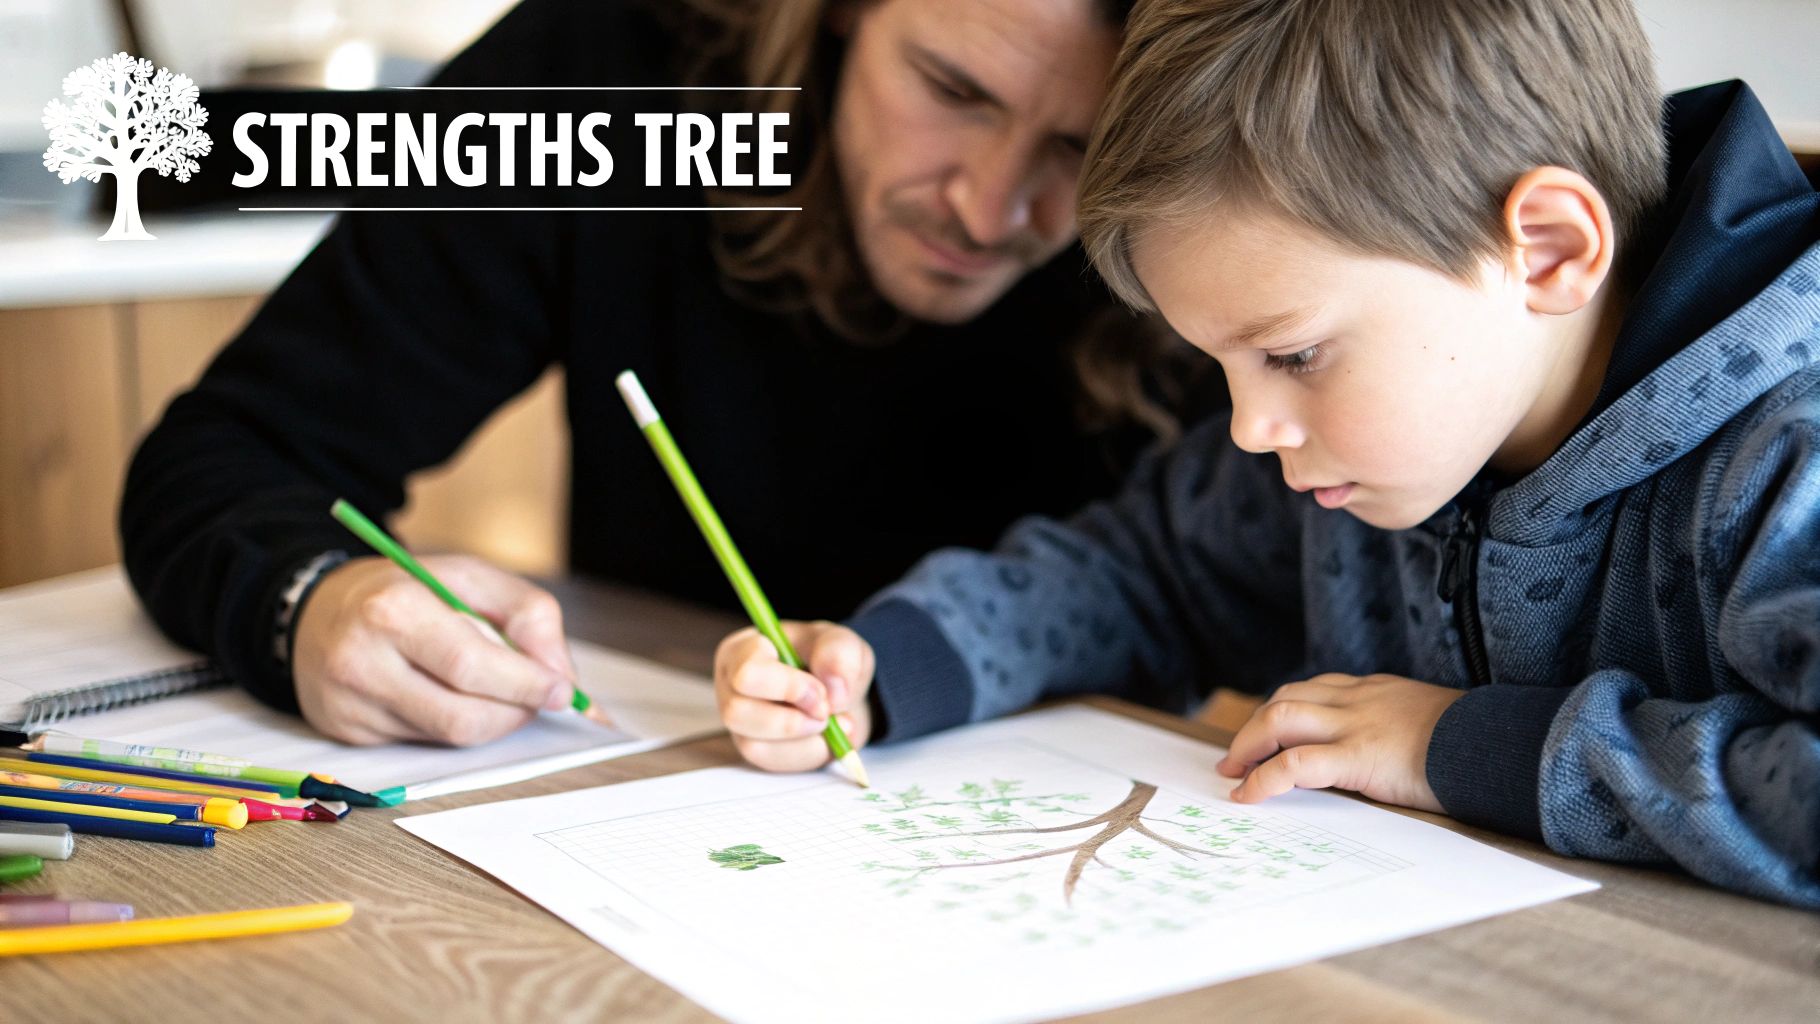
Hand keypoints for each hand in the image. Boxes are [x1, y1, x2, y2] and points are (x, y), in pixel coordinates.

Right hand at [292, 555, 577, 745]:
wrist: (317, 612)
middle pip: (463, 716)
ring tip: (501, 692)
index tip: (563, 690)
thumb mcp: (469, 577)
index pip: (471, 666)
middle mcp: (363, 661)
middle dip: (517, 711)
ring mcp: (352, 705)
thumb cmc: (405, 591)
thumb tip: (560, 675)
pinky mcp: (348, 734)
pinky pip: (426, 742)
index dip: (526, 684)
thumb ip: (528, 614)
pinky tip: (450, 697)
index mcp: (393, 610)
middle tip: (540, 697)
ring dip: (493, 721)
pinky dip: (455, 725)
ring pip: (449, 738)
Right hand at [715, 620, 873, 771]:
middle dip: (790, 721)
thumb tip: (833, 692)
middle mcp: (729, 686)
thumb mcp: (842, 643)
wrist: (837, 691)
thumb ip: (840, 655)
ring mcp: (738, 722)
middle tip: (826, 713)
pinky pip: (772, 762)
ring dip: (802, 741)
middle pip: (736, 713)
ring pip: (752, 745)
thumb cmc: (828, 660)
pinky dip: (808, 754)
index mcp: (741, 650)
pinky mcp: (754, 748)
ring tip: (832, 724)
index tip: (822, 694)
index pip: (748, 673)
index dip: (790, 688)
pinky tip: (825, 737)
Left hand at [1215, 673, 1464, 811]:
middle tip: (1235, 758)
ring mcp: (1356, 724)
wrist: (1498, 745)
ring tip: (1235, 773)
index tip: (1266, 732)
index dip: (1283, 711)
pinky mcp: (1358, 755)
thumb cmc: (1474, 743)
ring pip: (1280, 718)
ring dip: (1248, 745)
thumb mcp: (1431, 724)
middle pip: (1287, 698)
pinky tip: (1250, 795)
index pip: (1315, 690)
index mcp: (1376, 691)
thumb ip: (1400, 730)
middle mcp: (1359, 699)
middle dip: (1253, 727)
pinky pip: (1295, 763)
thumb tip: (1386, 758)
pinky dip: (1264, 778)